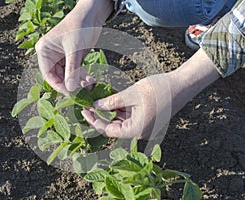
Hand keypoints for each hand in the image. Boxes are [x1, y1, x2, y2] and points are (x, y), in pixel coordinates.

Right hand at [35, 0, 112, 94]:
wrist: (92, 15)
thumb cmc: (79, 27)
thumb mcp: (75, 49)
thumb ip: (72, 69)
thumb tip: (70, 89)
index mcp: (44, 51)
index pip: (48, 74)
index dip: (59, 86)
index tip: (70, 94)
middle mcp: (51, 55)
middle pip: (58, 77)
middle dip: (70, 85)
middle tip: (82, 92)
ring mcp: (61, 57)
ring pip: (67, 76)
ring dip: (78, 82)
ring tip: (89, 85)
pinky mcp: (71, 58)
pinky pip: (75, 71)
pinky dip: (82, 77)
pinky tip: (91, 80)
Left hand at [82, 48, 219, 138]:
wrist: (183, 85)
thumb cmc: (159, 89)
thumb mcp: (131, 94)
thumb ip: (111, 101)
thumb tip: (95, 105)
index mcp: (136, 130)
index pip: (108, 130)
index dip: (94, 121)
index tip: (84, 110)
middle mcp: (140, 133)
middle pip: (114, 128)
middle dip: (101, 116)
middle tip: (88, 104)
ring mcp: (144, 127)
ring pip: (121, 122)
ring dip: (110, 112)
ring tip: (99, 100)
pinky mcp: (147, 121)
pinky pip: (129, 118)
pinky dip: (120, 110)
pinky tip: (113, 100)